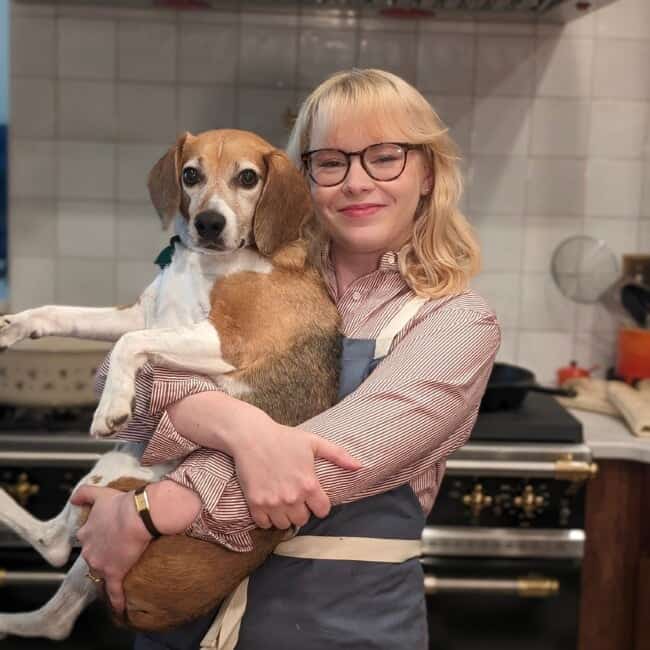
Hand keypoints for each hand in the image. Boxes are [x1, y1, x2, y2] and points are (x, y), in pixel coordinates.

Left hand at [71, 486, 151, 612]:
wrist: (138, 514)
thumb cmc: (122, 504)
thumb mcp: (101, 493)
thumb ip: (84, 493)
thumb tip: (73, 498)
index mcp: (86, 533)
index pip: (87, 540)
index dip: (98, 539)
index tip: (107, 537)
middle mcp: (89, 550)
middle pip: (93, 557)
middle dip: (103, 556)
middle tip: (118, 551)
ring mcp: (100, 564)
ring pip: (102, 573)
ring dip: (110, 574)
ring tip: (122, 573)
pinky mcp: (114, 573)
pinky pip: (114, 592)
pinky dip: (117, 601)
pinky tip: (120, 608)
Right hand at [233, 422, 360, 529]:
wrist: (251, 436)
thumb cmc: (284, 438)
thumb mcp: (314, 442)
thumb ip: (338, 455)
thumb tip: (359, 466)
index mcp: (309, 484)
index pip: (322, 511)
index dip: (319, 504)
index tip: (313, 496)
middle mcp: (292, 497)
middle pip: (303, 520)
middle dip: (302, 510)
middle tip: (296, 497)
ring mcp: (272, 502)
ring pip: (284, 524)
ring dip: (285, 516)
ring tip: (282, 501)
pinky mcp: (255, 504)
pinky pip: (264, 524)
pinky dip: (267, 518)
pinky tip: (269, 504)